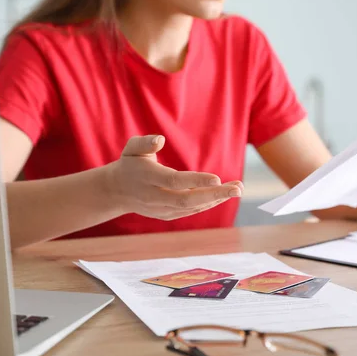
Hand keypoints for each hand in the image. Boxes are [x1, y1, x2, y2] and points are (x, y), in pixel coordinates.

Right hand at [106, 135, 242, 219]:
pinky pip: (190, 211)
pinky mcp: (167, 215)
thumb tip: (160, 140)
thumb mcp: (132, 148)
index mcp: (147, 177)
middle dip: (215, 195)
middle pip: (187, 199)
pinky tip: (224, 195)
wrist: (117, 191)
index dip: (196, 181)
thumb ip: (145, 143)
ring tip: (238, 189)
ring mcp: (161, 209)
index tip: (218, 178)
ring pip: (191, 208)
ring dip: (216, 199)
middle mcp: (154, 196)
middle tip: (238, 188)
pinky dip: (208, 204)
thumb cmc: (130, 163)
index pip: (174, 181)